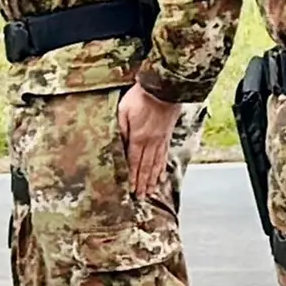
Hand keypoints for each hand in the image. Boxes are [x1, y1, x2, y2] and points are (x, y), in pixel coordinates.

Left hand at [120, 82, 182, 201]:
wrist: (164, 88)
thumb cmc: (141, 97)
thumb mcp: (123, 111)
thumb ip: (120, 130)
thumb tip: (117, 146)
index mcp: (138, 138)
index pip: (134, 162)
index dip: (132, 178)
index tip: (131, 190)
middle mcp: (151, 143)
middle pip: (146, 167)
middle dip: (143, 184)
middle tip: (142, 197)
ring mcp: (161, 140)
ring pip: (156, 164)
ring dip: (153, 180)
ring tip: (151, 191)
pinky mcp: (168, 135)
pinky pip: (165, 156)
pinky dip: (163, 168)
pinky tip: (162, 175)